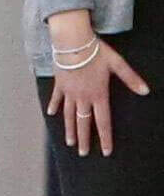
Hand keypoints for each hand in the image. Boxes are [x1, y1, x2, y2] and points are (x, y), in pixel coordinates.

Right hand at [46, 35, 148, 157]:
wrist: (72, 42)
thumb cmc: (95, 51)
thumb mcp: (117, 64)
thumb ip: (130, 78)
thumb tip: (145, 91)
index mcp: (98, 95)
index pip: (103, 122)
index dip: (105, 138)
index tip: (105, 152)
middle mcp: (83, 98)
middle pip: (83, 123)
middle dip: (84, 140)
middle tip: (83, 153)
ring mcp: (69, 92)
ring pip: (69, 115)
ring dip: (69, 130)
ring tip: (69, 143)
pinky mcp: (60, 84)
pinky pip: (57, 99)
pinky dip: (54, 107)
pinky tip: (50, 114)